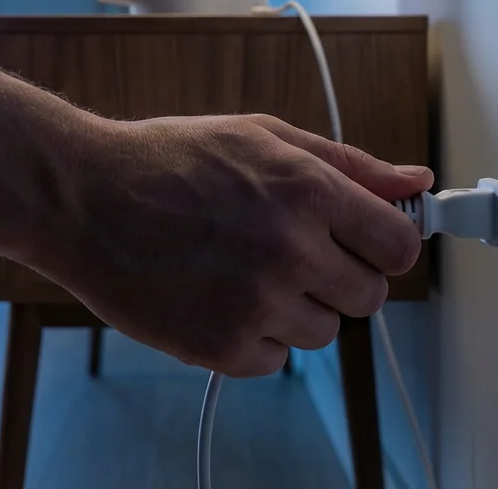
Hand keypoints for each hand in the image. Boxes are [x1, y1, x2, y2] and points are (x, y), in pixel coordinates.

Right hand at [38, 114, 432, 377]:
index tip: (366, 245)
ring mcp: (257, 304)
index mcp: (308, 191)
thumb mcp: (262, 137)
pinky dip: (256, 338)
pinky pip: (275, 360)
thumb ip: (347, 164)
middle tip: (296, 256)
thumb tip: (414, 180)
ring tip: (246, 272)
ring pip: (323, 333)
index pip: (398, 246)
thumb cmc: (168, 161)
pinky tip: (221, 298)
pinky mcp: (222, 347)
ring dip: (297, 310)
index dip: (385, 246)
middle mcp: (291, 250)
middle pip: (368, 296)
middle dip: (341, 278)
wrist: (84, 200)